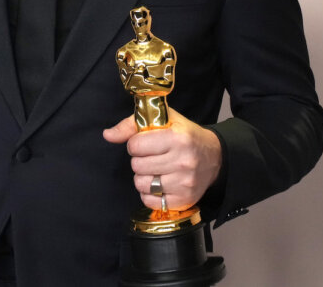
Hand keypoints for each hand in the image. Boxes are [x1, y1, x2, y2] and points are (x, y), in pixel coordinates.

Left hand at [102, 108, 221, 211]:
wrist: (215, 157)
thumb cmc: (184, 135)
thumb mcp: (163, 120)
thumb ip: (131, 125)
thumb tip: (107, 135)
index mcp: (177, 137)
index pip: (135, 145)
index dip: (135, 144)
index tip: (144, 143)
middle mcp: (183, 161)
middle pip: (137, 166)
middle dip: (139, 160)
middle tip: (152, 157)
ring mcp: (184, 182)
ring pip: (142, 184)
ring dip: (143, 177)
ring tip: (155, 170)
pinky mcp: (184, 199)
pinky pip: (150, 201)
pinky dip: (149, 194)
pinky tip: (159, 184)